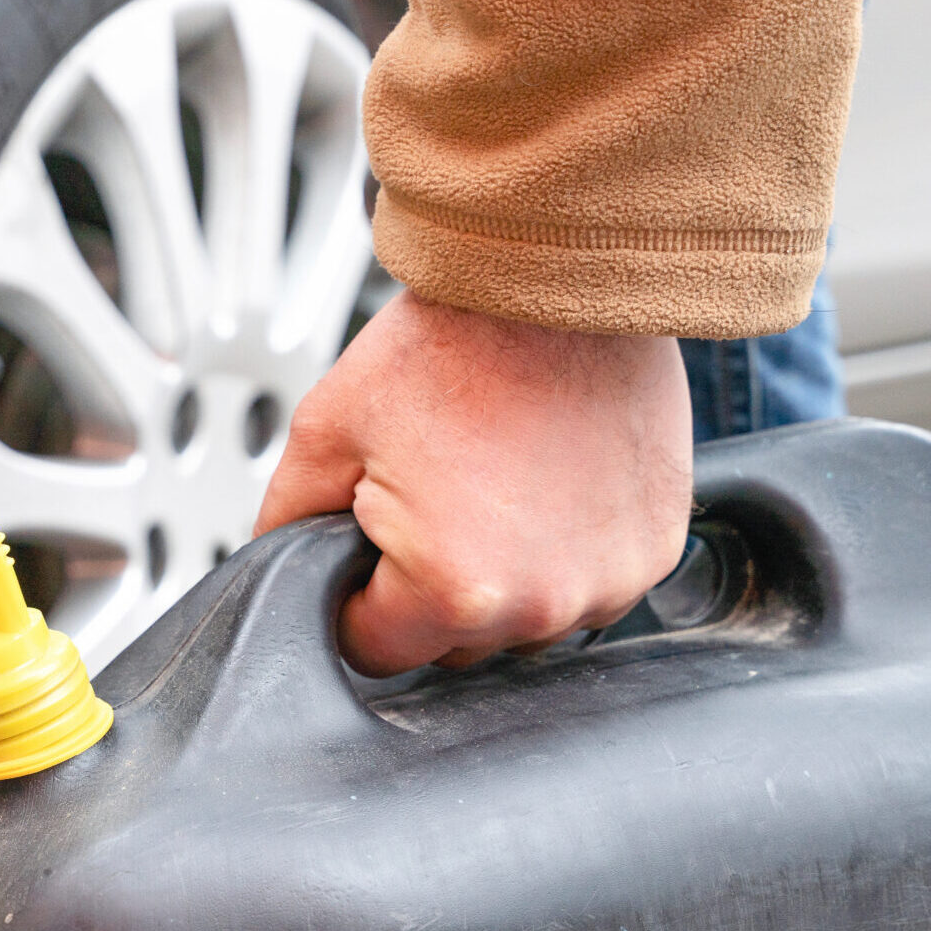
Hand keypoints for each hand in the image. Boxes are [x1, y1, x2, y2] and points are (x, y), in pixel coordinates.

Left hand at [256, 290, 694, 675]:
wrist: (563, 279)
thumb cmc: (454, 340)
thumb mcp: (327, 428)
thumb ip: (288, 522)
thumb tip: (278, 572)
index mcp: (452, 588)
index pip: (373, 652)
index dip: (354, 599)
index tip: (364, 545)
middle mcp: (540, 604)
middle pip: (451, 646)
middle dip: (425, 588)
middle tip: (431, 494)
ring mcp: (608, 583)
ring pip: (521, 623)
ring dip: (500, 578)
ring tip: (491, 482)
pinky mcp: (652, 554)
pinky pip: (586, 586)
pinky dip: (561, 551)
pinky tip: (544, 482)